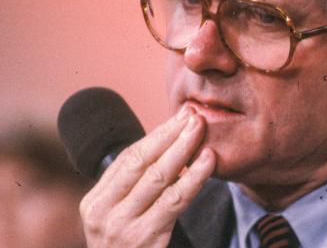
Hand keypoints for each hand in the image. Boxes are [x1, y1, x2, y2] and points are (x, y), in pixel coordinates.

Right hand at [79, 107, 215, 246]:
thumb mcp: (121, 218)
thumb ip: (136, 188)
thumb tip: (170, 146)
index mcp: (95, 202)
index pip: (129, 158)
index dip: (158, 134)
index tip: (180, 116)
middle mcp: (101, 212)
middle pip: (141, 162)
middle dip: (170, 134)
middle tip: (194, 114)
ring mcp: (120, 227)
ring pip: (158, 177)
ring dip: (183, 148)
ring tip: (202, 129)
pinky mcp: (144, 240)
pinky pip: (175, 201)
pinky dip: (194, 177)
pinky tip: (208, 162)